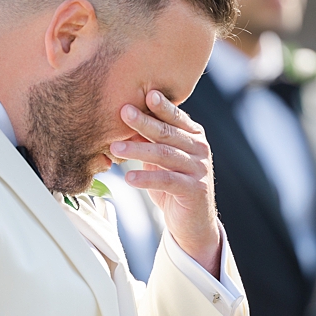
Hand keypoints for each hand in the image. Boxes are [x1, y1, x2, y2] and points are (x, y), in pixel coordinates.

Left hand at [114, 90, 221, 275]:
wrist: (193, 221)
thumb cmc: (173, 183)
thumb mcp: (160, 159)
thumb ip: (149, 140)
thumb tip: (124, 120)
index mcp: (193, 136)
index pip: (175, 117)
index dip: (161, 106)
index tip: (146, 94)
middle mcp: (200, 149)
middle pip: (168, 133)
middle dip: (144, 122)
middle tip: (123, 112)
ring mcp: (199, 169)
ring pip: (166, 155)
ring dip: (138, 151)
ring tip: (115, 149)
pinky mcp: (195, 190)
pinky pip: (167, 181)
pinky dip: (146, 179)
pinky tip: (128, 177)